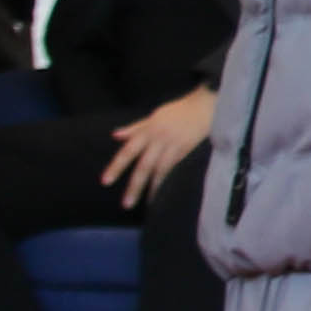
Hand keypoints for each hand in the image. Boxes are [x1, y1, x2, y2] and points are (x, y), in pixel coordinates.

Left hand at [99, 86, 216, 203]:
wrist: (204, 105)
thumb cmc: (178, 110)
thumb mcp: (154, 116)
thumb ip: (135, 128)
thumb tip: (115, 136)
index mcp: (148, 130)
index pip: (128, 151)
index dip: (116, 167)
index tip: (106, 181)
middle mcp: (159, 139)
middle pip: (144, 166)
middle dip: (134, 185)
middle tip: (126, 204)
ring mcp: (174, 146)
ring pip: (160, 170)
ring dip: (153, 188)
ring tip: (147, 203)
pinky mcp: (187, 150)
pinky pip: (175, 168)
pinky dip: (168, 180)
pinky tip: (164, 191)